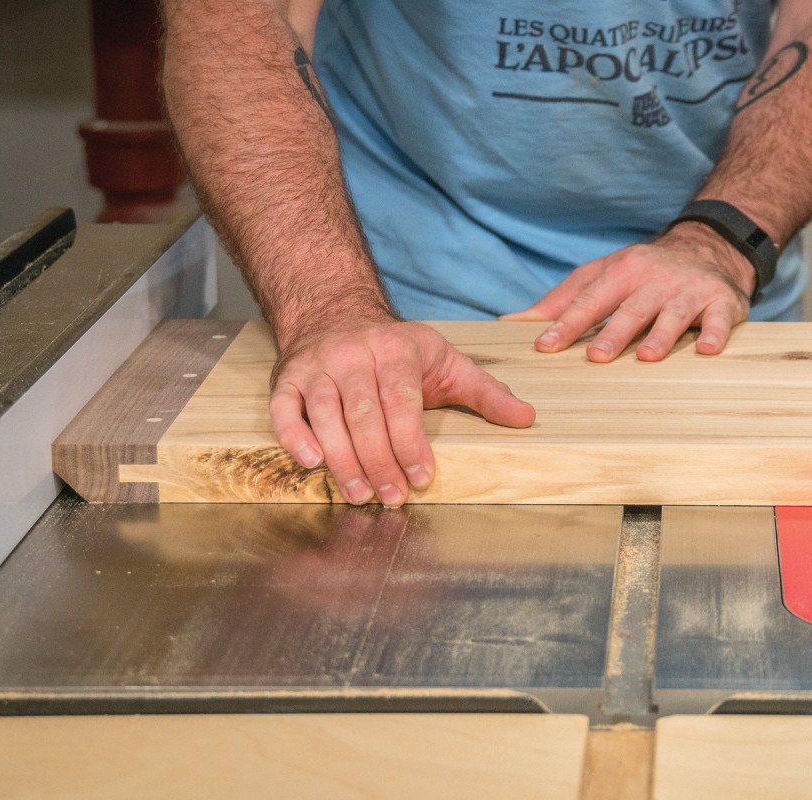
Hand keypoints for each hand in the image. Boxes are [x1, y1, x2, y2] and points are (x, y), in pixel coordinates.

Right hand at [269, 312, 535, 505]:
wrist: (335, 311)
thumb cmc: (397, 348)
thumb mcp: (447, 361)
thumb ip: (485, 391)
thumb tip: (526, 418)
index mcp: (396, 349)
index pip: (402, 400)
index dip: (411, 441)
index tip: (423, 476)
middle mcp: (353, 355)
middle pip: (364, 414)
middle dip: (379, 460)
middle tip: (393, 497)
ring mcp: (316, 366)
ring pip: (326, 415)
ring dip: (342, 460)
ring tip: (360, 494)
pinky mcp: (287, 378)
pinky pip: (284, 409)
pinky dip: (293, 436)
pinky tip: (310, 462)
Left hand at [501, 222, 753, 361]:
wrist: (709, 247)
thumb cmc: (643, 272)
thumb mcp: (601, 276)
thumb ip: (559, 302)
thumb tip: (509, 323)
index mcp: (622, 272)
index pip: (590, 300)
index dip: (567, 323)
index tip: (545, 346)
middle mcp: (654, 280)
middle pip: (631, 309)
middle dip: (614, 332)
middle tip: (596, 357)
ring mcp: (689, 291)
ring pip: (674, 314)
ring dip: (662, 335)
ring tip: (648, 356)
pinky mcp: (722, 302)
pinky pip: (719, 320)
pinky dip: (714, 334)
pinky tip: (706, 350)